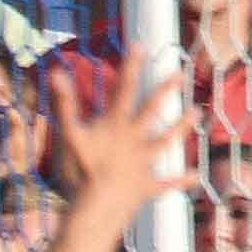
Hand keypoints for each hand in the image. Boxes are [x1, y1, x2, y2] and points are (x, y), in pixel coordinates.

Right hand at [40, 48, 193, 220]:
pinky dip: (179, 181)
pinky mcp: (145, 187)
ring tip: (196, 112)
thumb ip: (64, 104)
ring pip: (165, 141)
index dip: (132, 67)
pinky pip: (165, 184)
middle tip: (178, 74)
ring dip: (181, 127)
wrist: (98, 206)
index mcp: (115, 126)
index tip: (141, 45)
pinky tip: (193, 177)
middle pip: (152, 110)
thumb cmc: (80, 172)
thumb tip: (55, 73)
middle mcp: (134, 139)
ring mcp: (142, 163)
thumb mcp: (67, 135)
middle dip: (165, 90)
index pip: (124, 89)